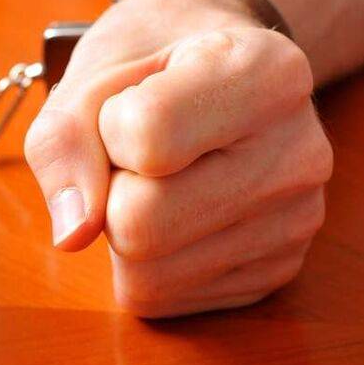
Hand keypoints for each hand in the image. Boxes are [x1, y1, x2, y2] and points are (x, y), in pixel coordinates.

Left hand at [24, 0, 332, 317]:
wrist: (217, 72)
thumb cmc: (150, 65)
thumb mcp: (91, 74)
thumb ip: (64, 141)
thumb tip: (73, 234)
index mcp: (266, 73)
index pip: (146, 138)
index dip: (107, 125)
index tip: (133, 101)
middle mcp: (299, 152)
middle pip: (139, 225)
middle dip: (109, 191)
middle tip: (137, 154)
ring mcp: (297, 220)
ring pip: (148, 276)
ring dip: (123, 232)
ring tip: (158, 180)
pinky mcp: (276, 272)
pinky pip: (164, 298)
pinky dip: (145, 263)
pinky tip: (175, 212)